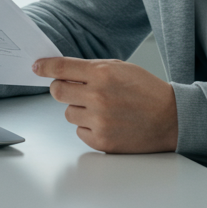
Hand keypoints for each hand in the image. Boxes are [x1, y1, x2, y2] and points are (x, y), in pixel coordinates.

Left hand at [33, 57, 177, 153]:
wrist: (169, 118)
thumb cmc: (146, 90)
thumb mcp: (121, 68)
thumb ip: (91, 69)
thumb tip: (62, 71)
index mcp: (103, 74)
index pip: (62, 68)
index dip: (45, 67)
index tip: (37, 67)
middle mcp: (98, 96)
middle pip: (58, 91)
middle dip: (61, 88)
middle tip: (72, 89)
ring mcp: (98, 120)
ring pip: (68, 113)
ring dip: (79, 109)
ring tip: (102, 108)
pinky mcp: (101, 140)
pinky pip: (79, 131)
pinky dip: (88, 126)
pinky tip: (107, 122)